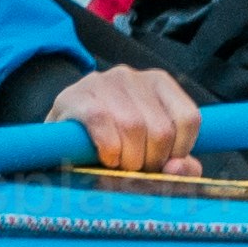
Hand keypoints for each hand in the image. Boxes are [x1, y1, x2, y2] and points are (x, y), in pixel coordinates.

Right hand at [44, 61, 202, 179]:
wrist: (58, 141)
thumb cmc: (113, 147)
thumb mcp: (151, 154)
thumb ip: (179, 164)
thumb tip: (177, 167)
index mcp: (159, 83)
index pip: (189, 118)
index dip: (179, 151)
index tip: (162, 164)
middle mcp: (132, 76)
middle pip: (160, 129)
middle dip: (150, 161)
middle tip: (135, 170)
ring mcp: (102, 81)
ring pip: (133, 127)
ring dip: (128, 160)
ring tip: (119, 166)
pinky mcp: (74, 96)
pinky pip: (101, 122)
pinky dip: (108, 148)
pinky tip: (105, 158)